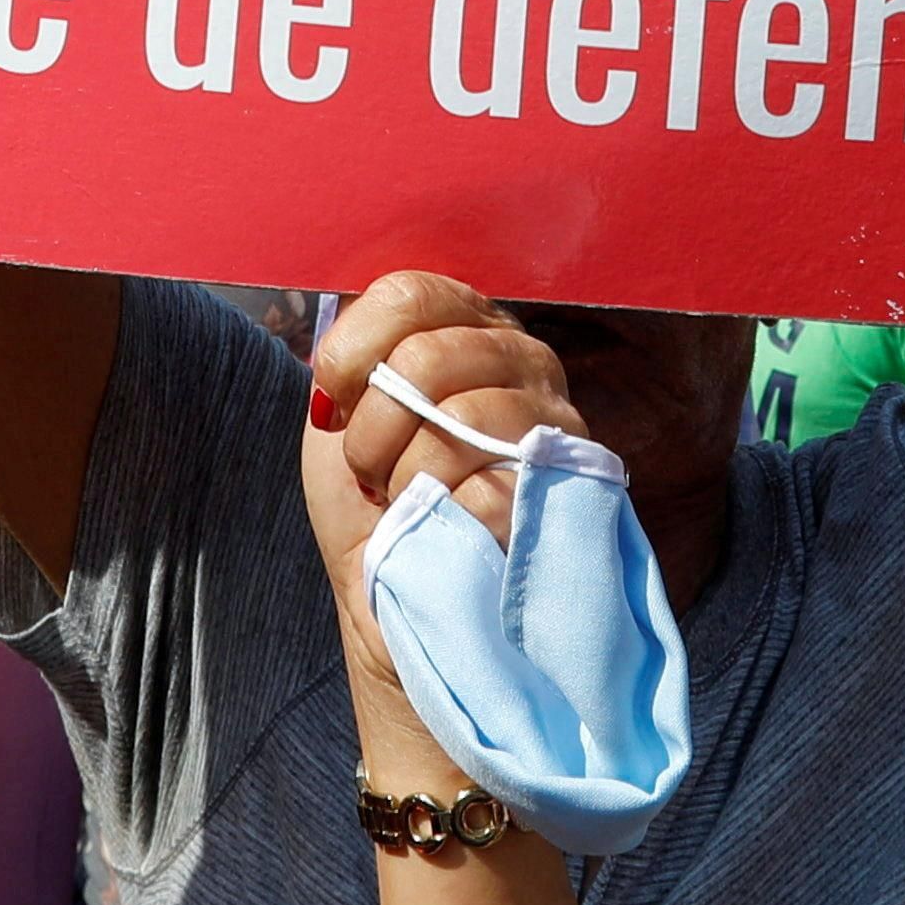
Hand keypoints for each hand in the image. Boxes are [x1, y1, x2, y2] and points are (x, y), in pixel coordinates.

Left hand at [299, 273, 576, 747]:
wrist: (400, 610)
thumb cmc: (373, 514)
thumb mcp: (341, 422)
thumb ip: (348, 360)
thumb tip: (340, 333)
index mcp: (463, 330)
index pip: (411, 294)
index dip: (353, 349)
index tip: (333, 399)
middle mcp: (520, 361)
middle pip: (427, 354)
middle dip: (374, 428)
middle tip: (376, 472)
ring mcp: (551, 423)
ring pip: (461, 416)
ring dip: (408, 478)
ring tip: (411, 506)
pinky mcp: (571, 488)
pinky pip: (490, 487)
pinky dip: (447, 519)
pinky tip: (451, 533)